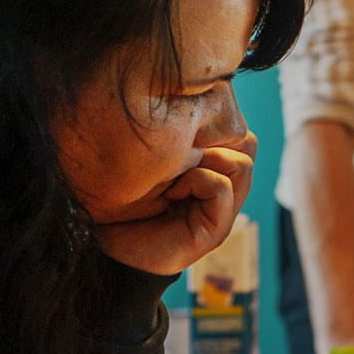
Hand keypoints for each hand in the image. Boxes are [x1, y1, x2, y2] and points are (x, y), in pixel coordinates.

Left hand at [96, 132, 257, 275]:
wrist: (106, 241)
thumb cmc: (122, 197)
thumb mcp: (154, 159)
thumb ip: (180, 142)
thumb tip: (196, 112)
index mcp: (214, 171)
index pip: (239, 133)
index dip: (215, 125)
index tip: (180, 136)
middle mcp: (226, 190)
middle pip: (247, 144)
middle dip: (214, 139)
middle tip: (181, 153)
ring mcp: (224, 212)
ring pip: (241, 163)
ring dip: (206, 159)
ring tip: (175, 175)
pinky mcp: (216, 230)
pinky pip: (220, 186)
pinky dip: (197, 180)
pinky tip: (172, 191)